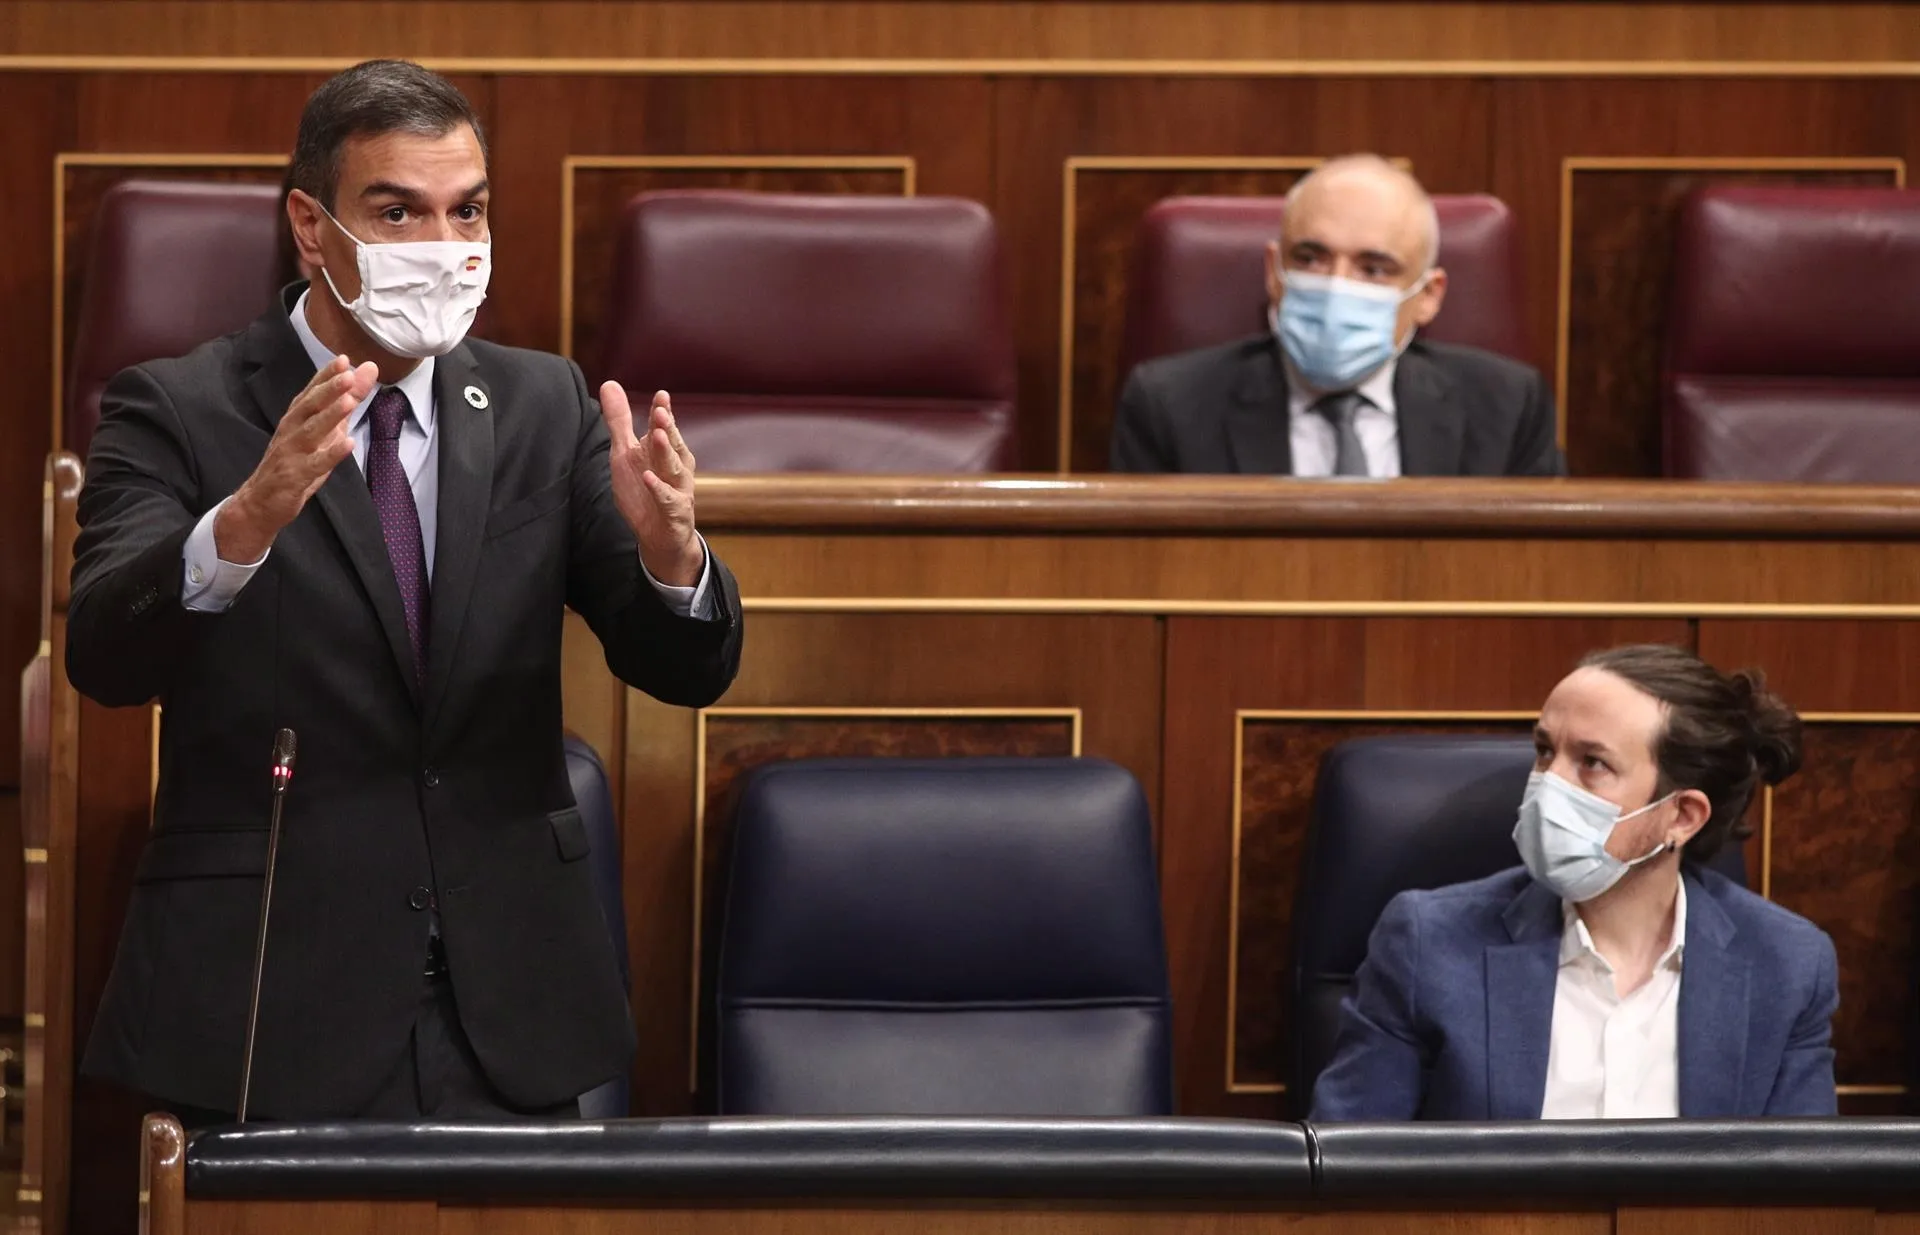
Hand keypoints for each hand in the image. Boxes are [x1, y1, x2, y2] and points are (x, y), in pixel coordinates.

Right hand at [216, 355, 374, 562]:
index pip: (310, 393)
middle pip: (308, 407)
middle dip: (328, 389)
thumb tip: (364, 376)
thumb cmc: (294, 464)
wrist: (259, 503)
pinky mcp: (294, 477)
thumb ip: (343, 406)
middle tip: (349, 373)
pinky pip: (314, 464)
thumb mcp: (322, 433)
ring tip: (348, 401)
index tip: (344, 359)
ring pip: (310, 432)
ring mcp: (291, 454)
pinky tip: (347, 444)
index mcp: (295, 420)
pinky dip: (331, 454)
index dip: (325, 376)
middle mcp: (290, 432)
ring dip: (329, 416)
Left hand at [600, 382, 701, 587]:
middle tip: (661, 411)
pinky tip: (649, 478)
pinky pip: (668, 499)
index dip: (663, 412)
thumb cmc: (644, 489)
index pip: (663, 427)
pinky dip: (659, 489)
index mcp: (663, 450)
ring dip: (668, 452)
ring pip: (674, 468)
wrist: (660, 535)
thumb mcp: (625, 453)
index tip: (661, 396)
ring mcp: (678, 489)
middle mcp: (675, 466)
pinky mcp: (675, 512)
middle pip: (671, 444)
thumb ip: (620, 421)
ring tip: (660, 436)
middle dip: (668, 427)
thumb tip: (609, 383)